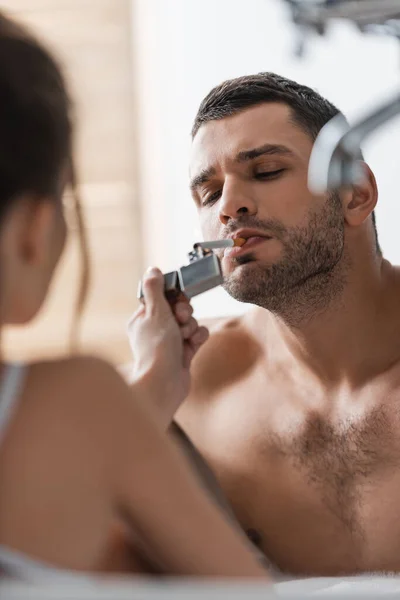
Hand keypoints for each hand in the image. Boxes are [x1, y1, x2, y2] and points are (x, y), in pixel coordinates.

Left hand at [127, 268, 208, 425]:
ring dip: (191, 326)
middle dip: (185, 312)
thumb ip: (155, 289)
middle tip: (181, 317)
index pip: (162, 298)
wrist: (164, 382)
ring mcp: (170, 343)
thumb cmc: (156, 347)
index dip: (173, 296)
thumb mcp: (155, 310)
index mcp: (142, 319)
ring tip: (184, 336)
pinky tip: (192, 344)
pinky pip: (197, 337)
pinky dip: (197, 338)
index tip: (177, 298)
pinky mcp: (183, 354)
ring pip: (190, 322)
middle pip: (179, 309)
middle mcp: (155, 330)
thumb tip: (152, 270)